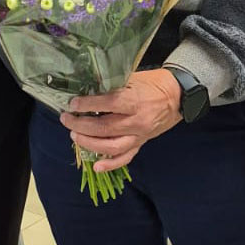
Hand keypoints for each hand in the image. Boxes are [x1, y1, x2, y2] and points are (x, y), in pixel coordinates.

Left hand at [58, 68, 181, 172]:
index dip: (88, 105)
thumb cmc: (152, 83)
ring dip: (90, 144)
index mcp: (135, 101)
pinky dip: (110, 165)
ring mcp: (139, 135)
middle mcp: (137, 121)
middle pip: (105, 128)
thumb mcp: (132, 77)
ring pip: (112, 147)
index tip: (73, 104)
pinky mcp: (141, 143)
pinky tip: (95, 166)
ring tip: (74, 136)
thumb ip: (112, 84)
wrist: (176, 96)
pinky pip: (125, 158)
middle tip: (67, 120)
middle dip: (81, 125)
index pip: (109, 104)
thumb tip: (86, 87)